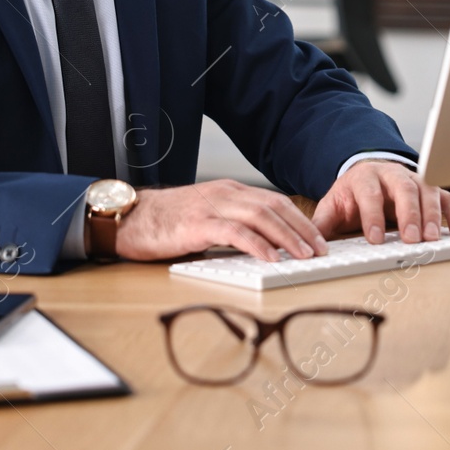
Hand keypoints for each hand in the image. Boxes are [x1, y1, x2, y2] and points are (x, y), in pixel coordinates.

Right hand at [112, 179, 327, 262]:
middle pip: (273, 207)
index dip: (299, 219)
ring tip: (303, 255)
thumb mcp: (205, 217)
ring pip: (260, 217)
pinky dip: (256, 244)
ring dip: (286, 237)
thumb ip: (231, 225)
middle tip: (320, 249)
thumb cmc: (165, 221)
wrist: (129, 217)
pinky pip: (235, 233)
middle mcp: (224, 194)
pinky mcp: (197, 224)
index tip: (317, 238)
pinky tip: (270, 258)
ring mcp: (211, 207)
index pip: (273, 202)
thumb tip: (261, 246)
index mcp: (229, 191)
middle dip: (301, 228)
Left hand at [312, 160, 449, 244]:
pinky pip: (446, 196)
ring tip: (432, 238)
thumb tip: (309, 243)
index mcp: (365, 177)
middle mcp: (392, 174)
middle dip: (408, 214)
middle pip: (403, 189)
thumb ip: (322, 223)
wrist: (368, 172)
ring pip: (427, 191)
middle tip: (412, 239)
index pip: (369, 194)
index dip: (373, 215)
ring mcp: (414, 179)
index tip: (376, 238)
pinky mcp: (431, 188)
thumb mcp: (333, 204)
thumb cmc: (352, 194)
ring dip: (432, 214)